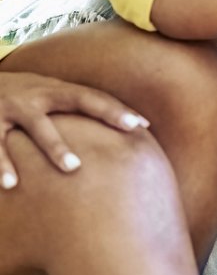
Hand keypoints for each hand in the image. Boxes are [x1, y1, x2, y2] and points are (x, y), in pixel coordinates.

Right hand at [0, 71, 149, 187]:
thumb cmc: (13, 94)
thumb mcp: (40, 94)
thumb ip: (66, 107)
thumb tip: (101, 133)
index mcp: (54, 90)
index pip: (93, 97)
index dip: (118, 108)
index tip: (144, 124)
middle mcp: (38, 95)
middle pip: (79, 100)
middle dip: (106, 112)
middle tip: (130, 129)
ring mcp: (13, 107)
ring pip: (39, 127)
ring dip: (56, 147)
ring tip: (73, 168)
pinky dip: (2, 164)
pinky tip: (10, 184)